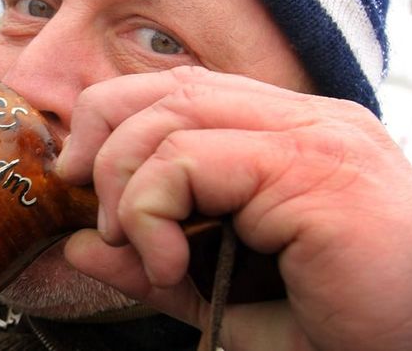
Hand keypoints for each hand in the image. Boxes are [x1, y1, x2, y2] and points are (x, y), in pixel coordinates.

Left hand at [57, 66, 411, 349]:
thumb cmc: (332, 324)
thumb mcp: (220, 292)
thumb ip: (150, 263)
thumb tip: (80, 246)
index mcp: (289, 134)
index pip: (184, 89)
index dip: (116, 121)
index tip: (84, 177)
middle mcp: (306, 120)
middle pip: (172, 87)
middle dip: (106, 141)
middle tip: (98, 212)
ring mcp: (314, 135)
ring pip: (174, 113)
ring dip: (125, 179)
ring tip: (132, 243)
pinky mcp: (312, 167)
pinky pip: (190, 159)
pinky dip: (151, 208)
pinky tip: (167, 263)